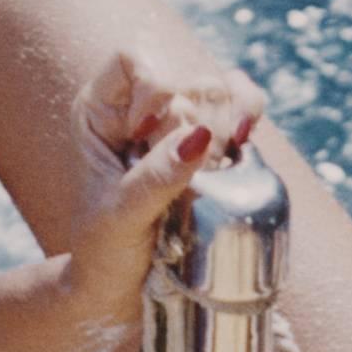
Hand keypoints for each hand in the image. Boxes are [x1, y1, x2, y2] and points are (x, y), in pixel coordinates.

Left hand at [59, 49, 271, 344]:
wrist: (122, 291)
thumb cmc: (104, 254)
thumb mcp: (120, 218)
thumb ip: (157, 177)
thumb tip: (203, 135)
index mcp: (102, 111)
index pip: (133, 60)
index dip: (153, 88)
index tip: (146, 136)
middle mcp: (140, 107)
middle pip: (185, 73)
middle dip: (197, 116)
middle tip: (189, 167)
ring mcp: (178, 122)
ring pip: (219, 86)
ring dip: (229, 118)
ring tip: (221, 157)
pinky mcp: (210, 142)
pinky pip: (241, 103)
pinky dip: (249, 113)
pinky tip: (245, 140)